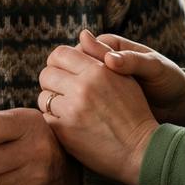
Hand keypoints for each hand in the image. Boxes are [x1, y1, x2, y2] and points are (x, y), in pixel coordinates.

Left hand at [38, 32, 170, 184]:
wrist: (141, 150)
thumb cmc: (135, 113)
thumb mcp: (125, 78)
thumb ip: (101, 54)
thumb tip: (82, 34)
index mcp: (97, 70)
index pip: (60, 54)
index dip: (59, 63)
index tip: (64, 73)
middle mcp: (82, 87)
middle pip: (46, 74)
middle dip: (52, 82)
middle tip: (63, 92)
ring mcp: (71, 110)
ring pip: (43, 97)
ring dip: (51, 103)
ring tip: (67, 110)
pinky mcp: (64, 132)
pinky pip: (45, 119)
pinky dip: (53, 122)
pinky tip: (68, 126)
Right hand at [75, 31, 184, 126]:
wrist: (177, 103)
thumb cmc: (169, 80)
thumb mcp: (153, 68)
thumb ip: (131, 61)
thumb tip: (108, 59)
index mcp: (110, 47)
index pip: (80, 50)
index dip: (74, 64)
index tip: (78, 80)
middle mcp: (100, 61)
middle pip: (71, 67)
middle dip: (69, 80)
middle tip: (73, 97)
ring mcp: (99, 81)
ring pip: (75, 84)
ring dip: (72, 95)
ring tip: (76, 109)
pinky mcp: (101, 99)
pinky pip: (83, 99)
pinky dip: (80, 106)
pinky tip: (81, 117)